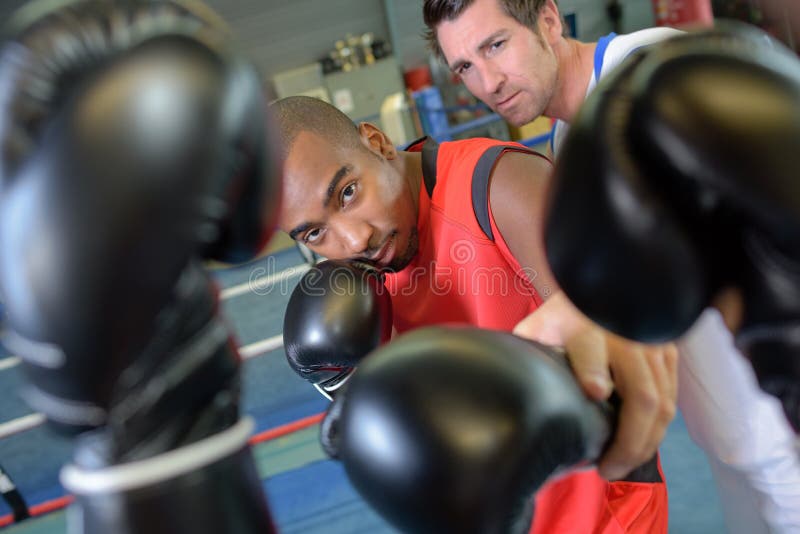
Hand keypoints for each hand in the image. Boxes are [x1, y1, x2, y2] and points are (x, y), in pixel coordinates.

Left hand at [513, 291, 677, 479]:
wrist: (605, 286)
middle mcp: (623, 336)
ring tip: (620, 465)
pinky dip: (657, 429)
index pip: (591, 349)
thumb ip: (531, 356)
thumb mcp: (540, 328)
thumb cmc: (563, 316)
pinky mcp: (668, 353)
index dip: (593, 370)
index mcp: (584, 325)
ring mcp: (651, 345)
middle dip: (628, 440)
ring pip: (662, 403)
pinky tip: (639, 447)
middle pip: (640, 393)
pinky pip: (670, 399)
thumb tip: (505, 395)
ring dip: (645, 443)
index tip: (594, 391)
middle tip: (607, 468)